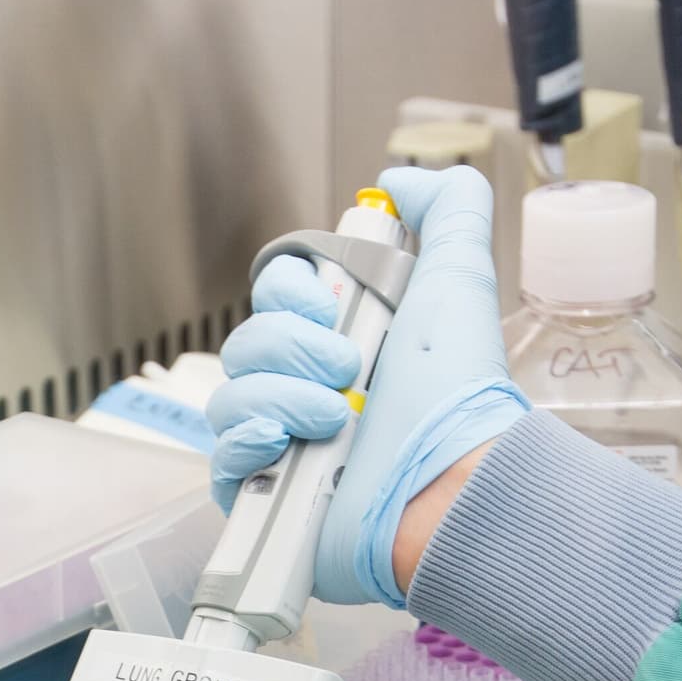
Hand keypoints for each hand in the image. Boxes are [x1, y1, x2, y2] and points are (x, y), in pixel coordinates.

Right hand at [205, 164, 528, 607]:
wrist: (450, 485)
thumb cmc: (458, 393)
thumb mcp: (462, 277)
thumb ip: (448, 208)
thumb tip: (397, 181)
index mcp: (344, 341)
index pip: (275, 296)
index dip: (290, 293)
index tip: (329, 306)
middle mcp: (309, 391)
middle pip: (246, 342)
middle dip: (291, 348)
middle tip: (349, 371)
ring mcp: (284, 447)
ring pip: (229, 396)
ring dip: (281, 397)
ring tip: (338, 422)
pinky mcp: (265, 499)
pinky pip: (219, 457)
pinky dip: (246, 443)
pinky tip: (286, 446)